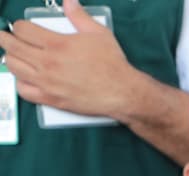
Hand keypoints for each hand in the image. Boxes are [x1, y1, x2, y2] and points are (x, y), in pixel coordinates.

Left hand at [0, 0, 136, 117]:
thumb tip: (69, 1)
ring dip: (12, 59)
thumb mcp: (98, 33)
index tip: (22, 28)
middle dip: (5, 38)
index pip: (21, 29)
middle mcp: (47, 63)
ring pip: (13, 67)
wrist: (122, 93)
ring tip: (17, 56)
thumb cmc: (112, 64)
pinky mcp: (51, 98)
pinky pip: (23, 90)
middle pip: (11, 46)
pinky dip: (20, 82)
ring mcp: (47, 82)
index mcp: (57, 44)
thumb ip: (78, 16)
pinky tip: (26, 77)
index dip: (19, 26)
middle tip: (6, 37)